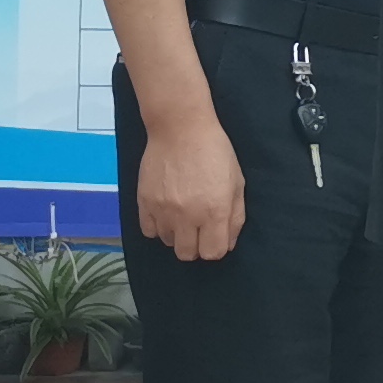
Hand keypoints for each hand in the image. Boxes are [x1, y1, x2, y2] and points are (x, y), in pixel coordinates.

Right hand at [138, 112, 245, 261]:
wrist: (180, 128)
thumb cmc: (215, 152)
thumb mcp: (237, 182)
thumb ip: (235, 217)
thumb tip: (228, 243)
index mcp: (215, 211)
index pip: (213, 253)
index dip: (216, 247)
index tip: (215, 236)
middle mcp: (188, 216)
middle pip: (187, 254)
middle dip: (196, 246)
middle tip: (199, 228)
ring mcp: (163, 210)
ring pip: (168, 243)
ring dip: (177, 234)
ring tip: (182, 214)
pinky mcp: (144, 202)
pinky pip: (148, 231)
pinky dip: (158, 227)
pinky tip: (166, 212)